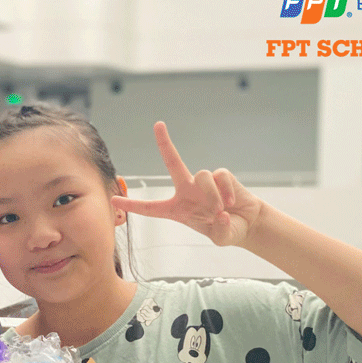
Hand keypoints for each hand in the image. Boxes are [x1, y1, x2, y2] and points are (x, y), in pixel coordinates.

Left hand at [113, 121, 264, 246]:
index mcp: (177, 209)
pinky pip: (220, 177)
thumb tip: (221, 215)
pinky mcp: (222, 176)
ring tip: (219, 210)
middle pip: (173, 162)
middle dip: (165, 143)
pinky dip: (226, 191)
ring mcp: (203, 182)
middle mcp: (187, 191)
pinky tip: (231, 202)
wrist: (248, 222)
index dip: (132, 204)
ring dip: (212, 195)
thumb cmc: (228, 229)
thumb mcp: (221, 238)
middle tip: (158, 124)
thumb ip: (220, 231)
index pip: (150, 208)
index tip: (113, 199)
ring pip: (201, 176)